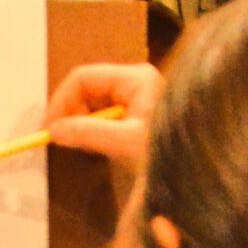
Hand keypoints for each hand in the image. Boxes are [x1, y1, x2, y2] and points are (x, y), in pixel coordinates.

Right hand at [46, 61, 163, 173]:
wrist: (199, 169)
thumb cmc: (168, 150)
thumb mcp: (125, 142)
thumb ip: (88, 134)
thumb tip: (54, 131)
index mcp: (134, 78)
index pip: (83, 77)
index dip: (61, 100)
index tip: (48, 127)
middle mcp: (134, 82)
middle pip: (87, 89)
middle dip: (70, 112)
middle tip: (59, 139)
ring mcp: (136, 98)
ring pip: (94, 105)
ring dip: (81, 124)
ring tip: (76, 145)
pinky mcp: (136, 116)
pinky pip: (105, 118)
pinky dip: (93, 131)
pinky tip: (93, 147)